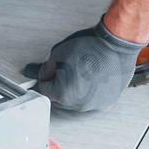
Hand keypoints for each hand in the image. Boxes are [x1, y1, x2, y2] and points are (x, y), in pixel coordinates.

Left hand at [24, 19, 143, 112]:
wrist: (116, 43)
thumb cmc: (91, 46)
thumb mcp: (58, 53)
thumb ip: (43, 68)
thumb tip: (31, 72)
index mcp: (63, 94)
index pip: (45, 90)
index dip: (45, 77)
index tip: (49, 71)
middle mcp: (79, 105)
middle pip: (60, 99)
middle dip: (59, 85)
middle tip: (65, 69)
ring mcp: (95, 105)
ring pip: (76, 101)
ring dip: (74, 90)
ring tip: (81, 71)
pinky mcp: (107, 102)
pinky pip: (92, 101)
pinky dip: (89, 92)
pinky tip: (91, 77)